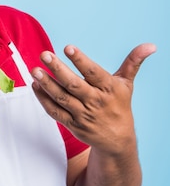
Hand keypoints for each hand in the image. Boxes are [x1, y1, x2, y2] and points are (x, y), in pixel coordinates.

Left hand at [31, 43, 155, 152]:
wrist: (117, 140)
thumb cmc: (119, 105)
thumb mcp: (127, 84)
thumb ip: (133, 62)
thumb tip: (150, 45)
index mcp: (109, 89)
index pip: (93, 73)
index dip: (81, 61)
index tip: (68, 48)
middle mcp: (95, 102)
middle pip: (74, 84)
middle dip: (58, 69)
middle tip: (44, 54)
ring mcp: (82, 114)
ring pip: (62, 98)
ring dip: (47, 84)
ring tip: (35, 70)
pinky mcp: (72, 124)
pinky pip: (55, 111)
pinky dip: (44, 100)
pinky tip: (35, 86)